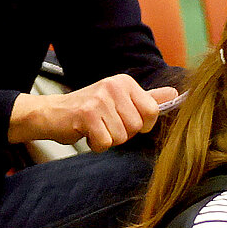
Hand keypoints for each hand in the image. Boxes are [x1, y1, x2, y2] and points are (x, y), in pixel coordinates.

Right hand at [7, 75, 178, 149]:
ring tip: (95, 128)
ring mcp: (100, 99)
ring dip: (109, 139)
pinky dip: (96, 144)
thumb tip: (175, 94)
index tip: (125, 120)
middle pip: (138, 127)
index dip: (142, 124)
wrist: (51, 113)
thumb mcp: (121, 100)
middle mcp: (113, 86)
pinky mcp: (87, 114)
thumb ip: (148, 98)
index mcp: (125, 83)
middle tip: (105, 124)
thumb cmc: (89, 110)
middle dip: (123, 134)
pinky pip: (106, 142)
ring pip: (122, 136)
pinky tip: (86, 133)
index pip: (153, 112)